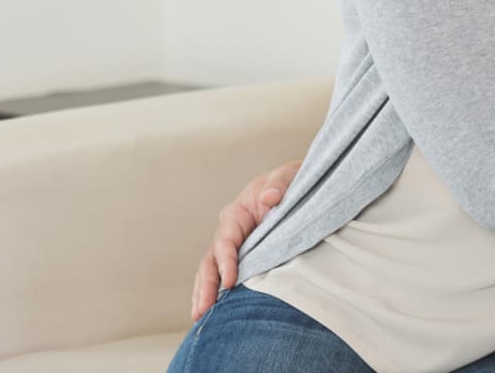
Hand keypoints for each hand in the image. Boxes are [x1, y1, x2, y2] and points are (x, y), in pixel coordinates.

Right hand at [190, 159, 299, 319]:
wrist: (295, 187)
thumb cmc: (290, 182)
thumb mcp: (287, 177)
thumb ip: (278, 185)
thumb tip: (269, 197)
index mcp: (237, 213)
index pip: (226, 240)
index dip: (226, 261)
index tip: (230, 281)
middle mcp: (229, 231)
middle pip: (211, 260)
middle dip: (206, 285)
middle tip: (202, 310)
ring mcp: (232, 245)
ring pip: (210, 271)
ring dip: (204, 293)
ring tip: (199, 316)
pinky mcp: (240, 257)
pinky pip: (221, 275)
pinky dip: (213, 292)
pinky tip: (210, 312)